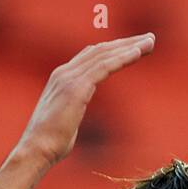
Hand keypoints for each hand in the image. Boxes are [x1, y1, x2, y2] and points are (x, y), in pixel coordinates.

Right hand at [15, 33, 155, 166]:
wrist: (37, 149)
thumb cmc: (51, 143)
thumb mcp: (65, 120)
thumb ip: (73, 110)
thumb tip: (75, 116)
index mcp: (61, 78)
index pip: (91, 56)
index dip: (113, 49)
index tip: (134, 47)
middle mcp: (64, 72)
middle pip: (100, 49)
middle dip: (126, 43)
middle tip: (149, 39)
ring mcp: (69, 78)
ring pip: (105, 54)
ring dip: (129, 47)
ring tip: (150, 42)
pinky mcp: (76, 87)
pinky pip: (104, 66)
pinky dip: (122, 57)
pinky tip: (137, 53)